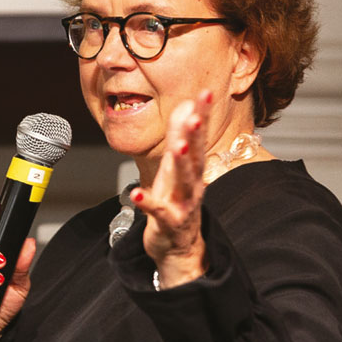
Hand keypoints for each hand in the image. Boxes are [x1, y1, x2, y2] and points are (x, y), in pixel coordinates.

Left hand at [131, 90, 211, 288]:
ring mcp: (183, 204)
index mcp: (192, 168)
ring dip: (181, 163)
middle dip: (195, 135)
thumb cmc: (176, 203)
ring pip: (184, 182)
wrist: (178, 248)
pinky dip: (147, 202)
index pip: (198, 137)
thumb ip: (180, 136)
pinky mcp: (168, 223)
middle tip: (196, 115)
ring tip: (177, 146)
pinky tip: (136, 193)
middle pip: (196, 156)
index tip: (205, 93)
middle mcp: (192, 185)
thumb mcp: (177, 167)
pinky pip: (158, 211)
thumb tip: (186, 105)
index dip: (202, 115)